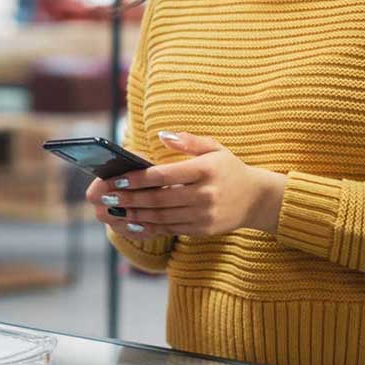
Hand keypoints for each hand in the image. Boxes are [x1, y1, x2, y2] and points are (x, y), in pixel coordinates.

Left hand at [85, 131, 286, 240]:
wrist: (257, 199)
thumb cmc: (228, 169)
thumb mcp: (214, 148)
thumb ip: (188, 141)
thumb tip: (162, 136)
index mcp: (206, 170)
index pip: (165, 175)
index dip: (139, 179)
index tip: (118, 179)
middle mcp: (206, 194)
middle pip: (159, 199)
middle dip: (129, 199)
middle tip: (107, 197)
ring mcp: (205, 215)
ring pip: (162, 216)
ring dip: (135, 214)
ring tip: (114, 210)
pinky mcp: (204, 229)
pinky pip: (171, 229)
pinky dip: (149, 227)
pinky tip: (132, 223)